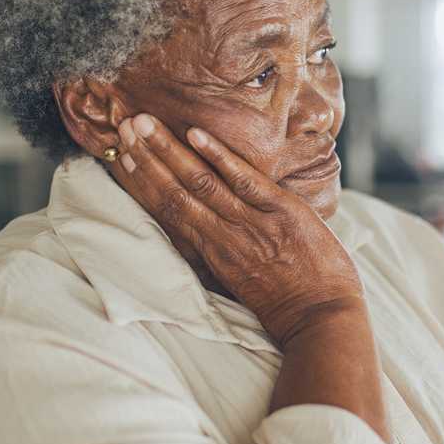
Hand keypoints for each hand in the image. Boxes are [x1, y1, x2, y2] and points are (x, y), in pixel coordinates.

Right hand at [110, 113, 364, 345]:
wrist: (321, 320)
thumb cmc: (284, 304)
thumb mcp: (239, 283)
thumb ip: (218, 255)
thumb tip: (199, 234)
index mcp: (211, 253)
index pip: (166, 210)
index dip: (141, 182)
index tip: (122, 155)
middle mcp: (222, 236)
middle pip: (174, 191)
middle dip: (148, 157)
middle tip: (124, 126)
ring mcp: (250, 222)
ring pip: (200, 182)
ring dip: (169, 150)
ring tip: (145, 123)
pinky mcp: (281, 212)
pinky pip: (245, 179)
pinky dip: (219, 156)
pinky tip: (196, 134)